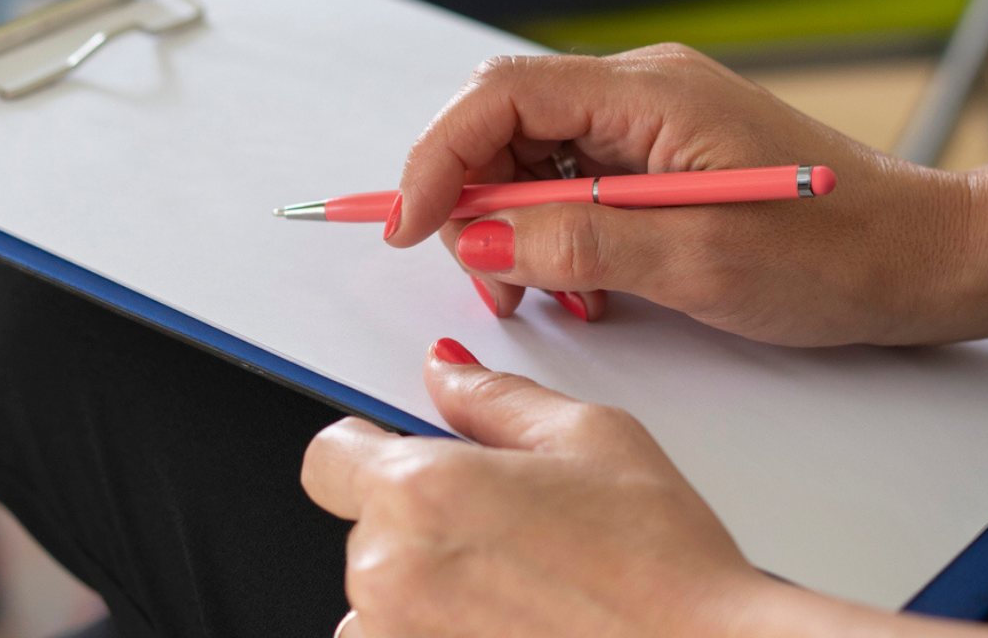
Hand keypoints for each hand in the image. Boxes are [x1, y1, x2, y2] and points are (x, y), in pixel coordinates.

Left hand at [303, 342, 780, 637]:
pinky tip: (509, 624)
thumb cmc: (659, 567)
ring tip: (514, 586)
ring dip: (424, 588)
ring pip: (380, 598)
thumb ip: (495, 400)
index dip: (367, 450)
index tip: (401, 457)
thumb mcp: (591, 437)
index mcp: (420, 491)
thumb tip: (449, 375)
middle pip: (362, 529)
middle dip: (418, 521)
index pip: (328, 457)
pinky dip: (438, 631)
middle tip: (505, 527)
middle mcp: (390, 573)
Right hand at [384, 44, 987, 346]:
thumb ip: (577, 242)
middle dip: (480, 207)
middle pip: (508, 126)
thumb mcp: (695, 262)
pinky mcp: (673, 160)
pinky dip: (566, 238)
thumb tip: (479, 235)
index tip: (410, 233)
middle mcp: (645, 92)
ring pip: (539, 162)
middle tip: (503, 289)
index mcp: (648, 94)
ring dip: (524, 231)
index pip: (499, 96)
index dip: (438, 160)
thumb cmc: (836, 256)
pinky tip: (598, 291)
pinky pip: (583, 186)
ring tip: (563, 300)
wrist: (930, 259)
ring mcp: (660, 124)